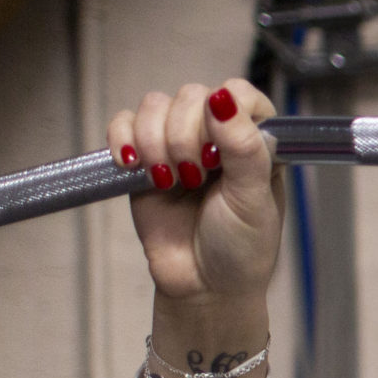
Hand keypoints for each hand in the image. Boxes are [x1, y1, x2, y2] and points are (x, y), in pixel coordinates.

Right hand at [108, 80, 283, 315]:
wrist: (204, 286)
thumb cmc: (241, 246)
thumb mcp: (253, 199)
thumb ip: (244, 147)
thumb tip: (222, 98)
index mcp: (255, 137)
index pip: (237, 91)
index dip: (222, 115)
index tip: (218, 155)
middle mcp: (216, 134)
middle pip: (191, 95)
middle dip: (186, 136)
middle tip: (195, 178)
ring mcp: (177, 143)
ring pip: (154, 105)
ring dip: (156, 140)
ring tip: (171, 181)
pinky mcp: (143, 159)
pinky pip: (123, 125)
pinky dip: (123, 140)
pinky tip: (135, 167)